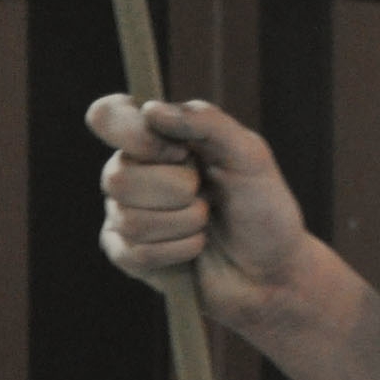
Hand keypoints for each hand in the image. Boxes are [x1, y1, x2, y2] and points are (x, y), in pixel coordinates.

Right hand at [87, 95, 315, 334]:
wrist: (270, 270)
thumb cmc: (263, 206)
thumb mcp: (249, 155)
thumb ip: (207, 123)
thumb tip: (151, 109)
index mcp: (161, 137)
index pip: (108, 115)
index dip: (130, 132)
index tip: (178, 152)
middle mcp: (135, 171)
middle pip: (116, 176)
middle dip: (177, 190)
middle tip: (207, 195)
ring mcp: (125, 213)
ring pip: (127, 217)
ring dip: (184, 223)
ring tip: (206, 222)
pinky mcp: (126, 254)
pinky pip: (134, 252)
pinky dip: (178, 250)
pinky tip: (196, 248)